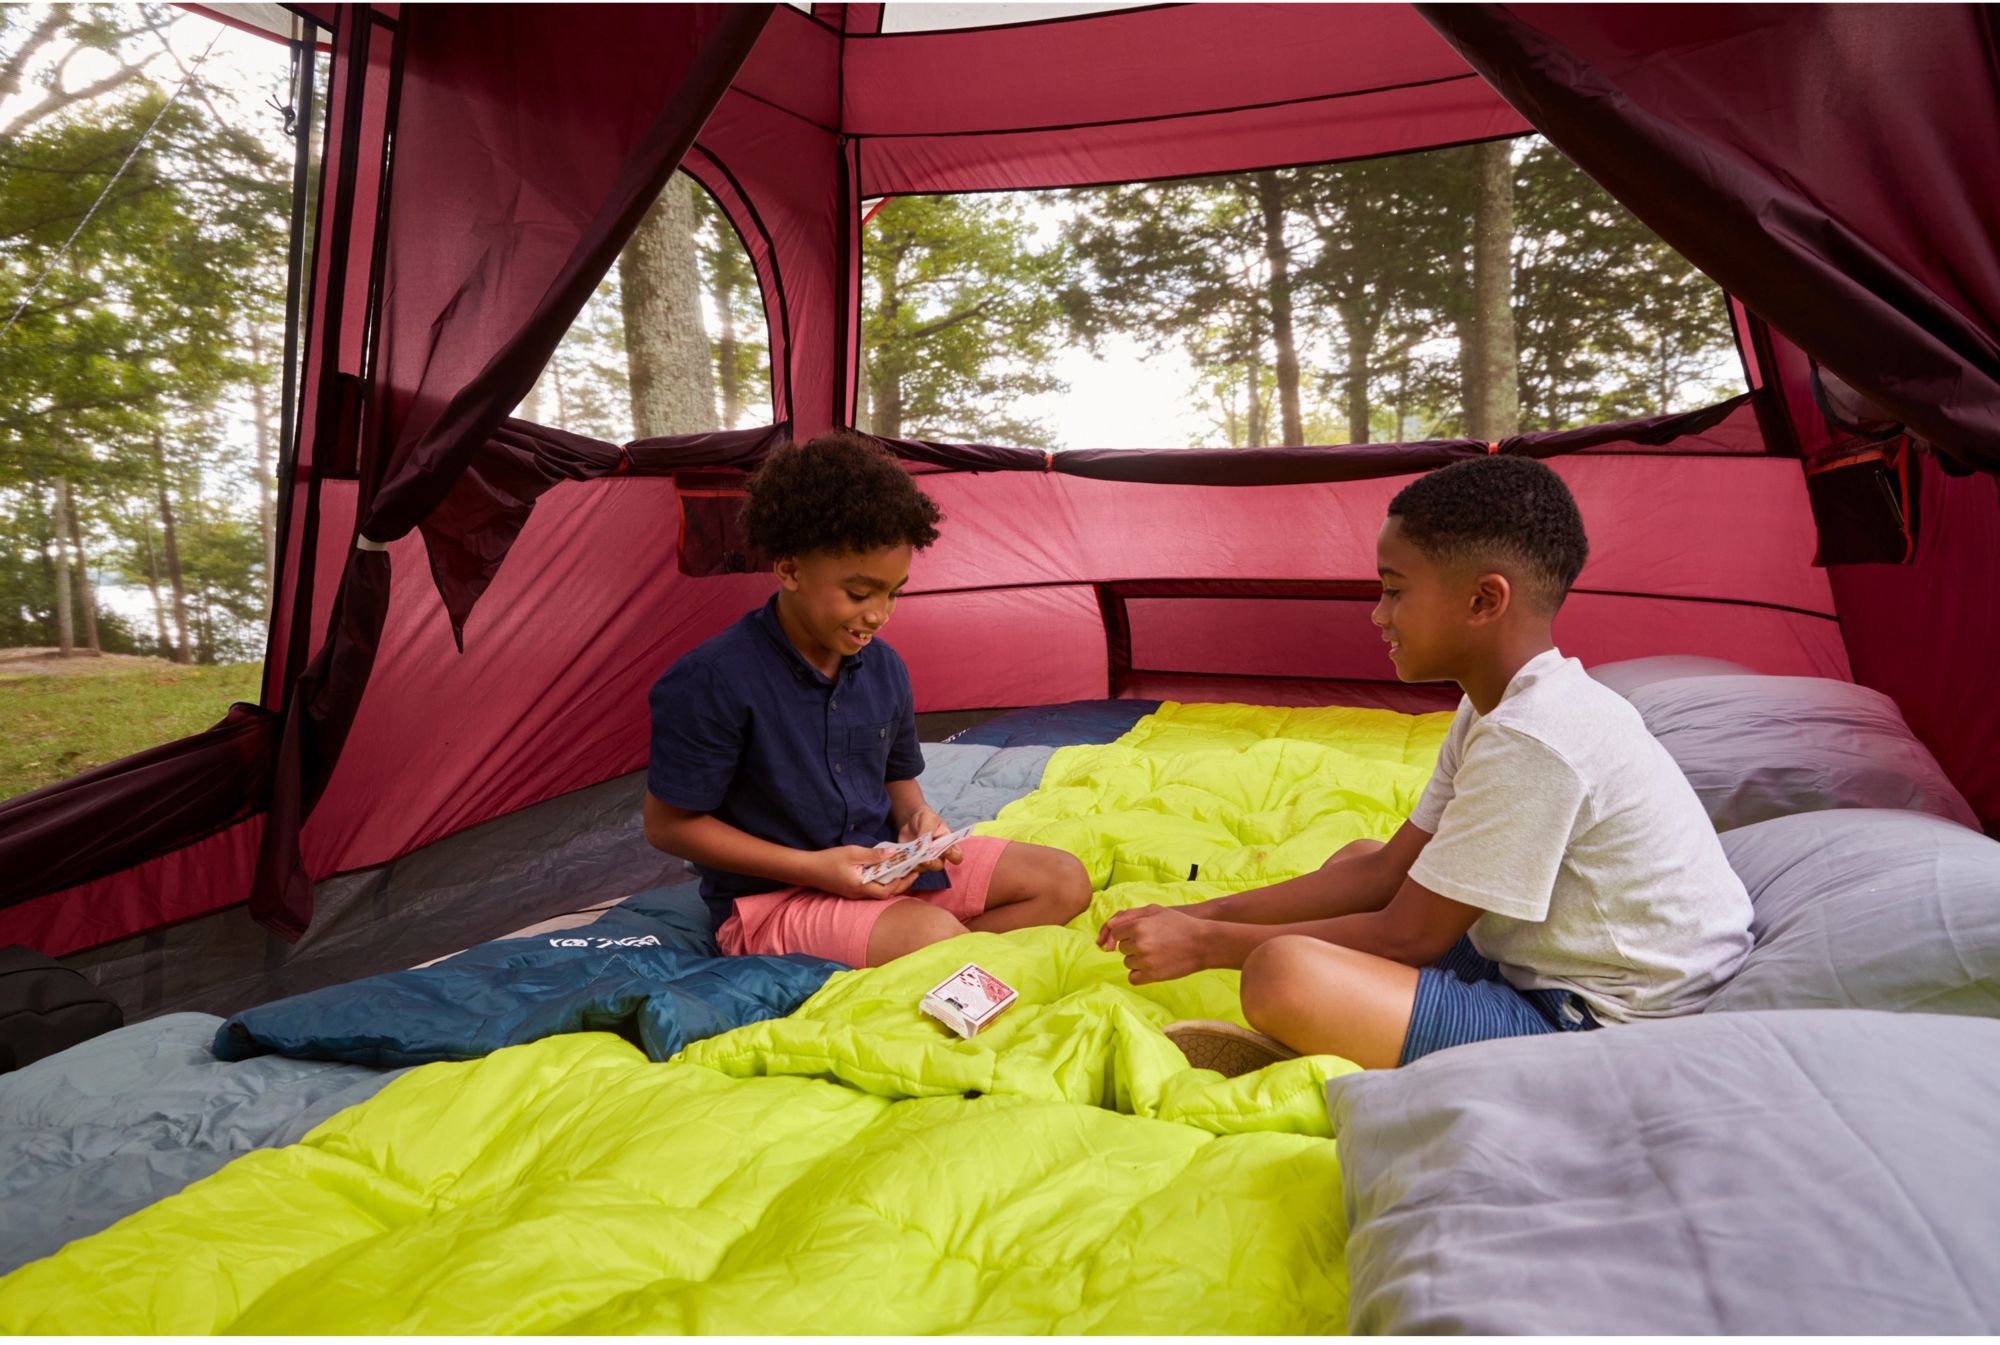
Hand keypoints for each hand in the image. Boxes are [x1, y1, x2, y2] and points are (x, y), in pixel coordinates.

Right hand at [809, 845, 923, 900]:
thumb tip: (893, 853)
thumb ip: (873, 855)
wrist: (808, 869)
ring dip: (892, 884)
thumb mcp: (852, 853)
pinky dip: (882, 882)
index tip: (914, 872)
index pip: (888, 890)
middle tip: (913, 872)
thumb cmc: (829, 860)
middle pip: (886, 894)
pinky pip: (871, 889)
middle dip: (901, 884)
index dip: (902, 882)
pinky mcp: (851, 891)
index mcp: (861, 887)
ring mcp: (855, 894)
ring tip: (902, 871)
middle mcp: (860, 894)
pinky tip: (884, 873)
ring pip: (879, 893)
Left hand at [896, 807, 961, 869]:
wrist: (911, 820)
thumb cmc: (925, 819)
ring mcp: (924, 860)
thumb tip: (926, 847)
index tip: (946, 850)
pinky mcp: (913, 861)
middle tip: (924, 857)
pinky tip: (903, 856)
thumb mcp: (928, 820)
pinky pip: (910, 867)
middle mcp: (938, 855)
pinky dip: (906, 863)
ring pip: (923, 869)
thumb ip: (928, 832)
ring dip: (917, 863)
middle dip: (931, 863)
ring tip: (911, 855)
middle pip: (938, 866)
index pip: (956, 856)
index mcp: (947, 845)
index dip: (953, 856)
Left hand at [1097, 905, 1213, 984]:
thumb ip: (1129, 915)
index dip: (1125, 934)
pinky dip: (1139, 974)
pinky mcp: (1152, 975)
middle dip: (1132, 946)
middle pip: (1122, 949)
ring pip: (1127, 963)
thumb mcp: (1155, 910)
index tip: (1138, 935)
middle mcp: (1139, 943)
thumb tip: (1109, 926)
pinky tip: (1152, 967)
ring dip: (1137, 960)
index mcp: (1137, 926)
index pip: (1115, 933)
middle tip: (1152, 943)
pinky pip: (1133, 978)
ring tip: (1156, 954)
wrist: (1203, 943)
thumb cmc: (1179, 924)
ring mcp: (1145, 961)